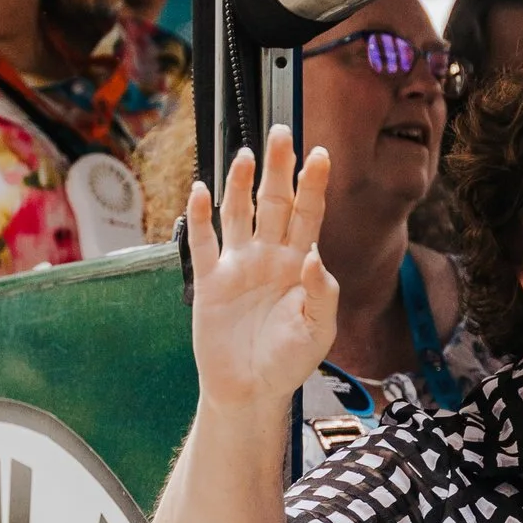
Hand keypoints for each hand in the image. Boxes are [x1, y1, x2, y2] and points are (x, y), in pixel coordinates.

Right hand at [185, 131, 335, 415]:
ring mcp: (237, 266)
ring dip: (240, 184)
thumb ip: (322, 293)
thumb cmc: (289, 361)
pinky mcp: (209, 282)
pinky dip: (200, 218)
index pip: (308, 214)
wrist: (250, 390)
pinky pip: (203, 244)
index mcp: (299, 263)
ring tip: (246, 155)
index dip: (313, 185)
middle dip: (278, 168)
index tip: (321, 155)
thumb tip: (314, 256)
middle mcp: (268, 256)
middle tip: (281, 132)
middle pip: (273, 202)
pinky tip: (201, 191)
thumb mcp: (318, 331)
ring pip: (238, 214)